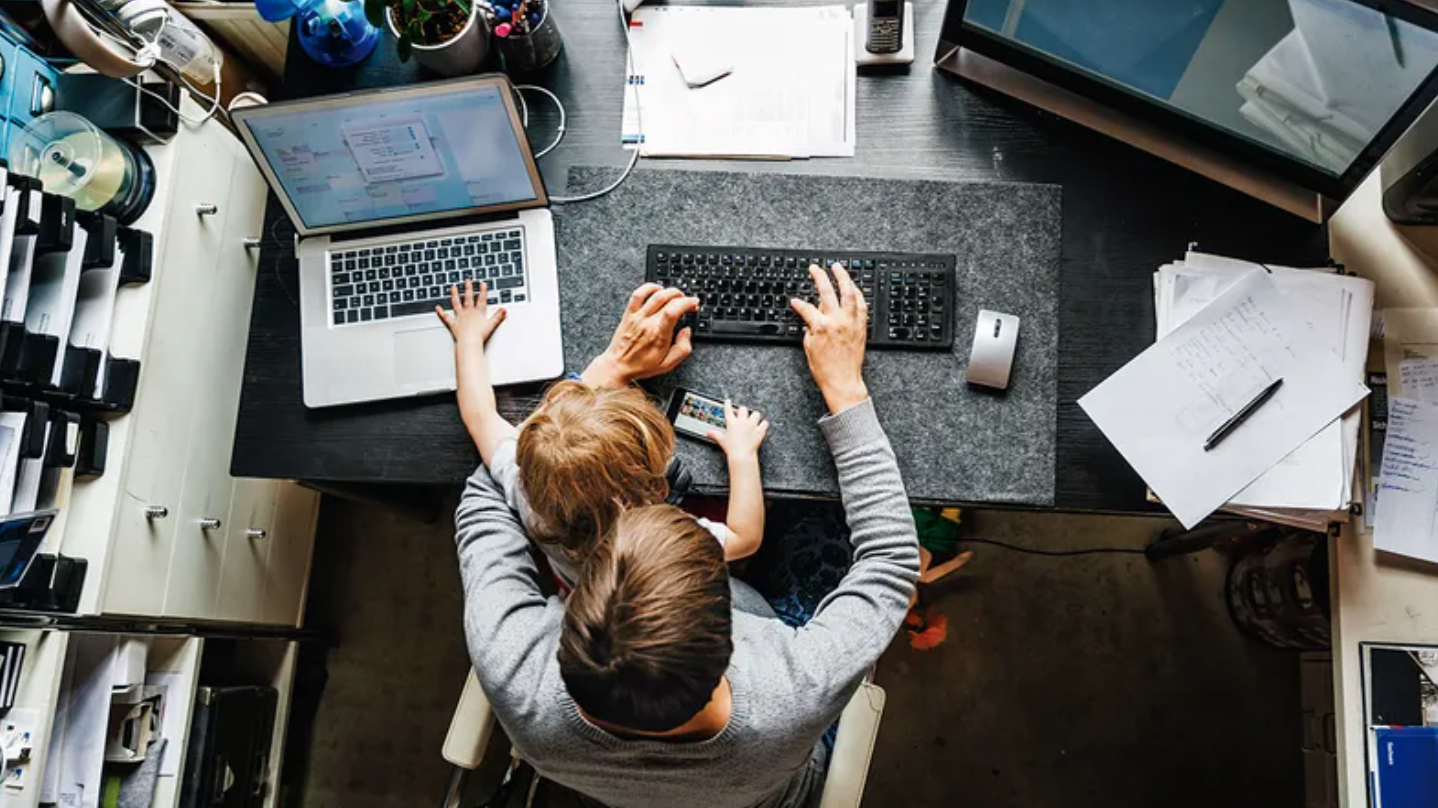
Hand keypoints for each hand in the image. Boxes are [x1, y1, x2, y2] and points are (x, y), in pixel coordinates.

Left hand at [436, 280, 506, 350]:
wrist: (469, 342)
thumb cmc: (480, 335)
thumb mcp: (492, 325)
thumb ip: (498, 317)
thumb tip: (504, 310)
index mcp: (478, 312)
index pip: (481, 299)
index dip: (482, 291)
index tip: (482, 283)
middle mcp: (468, 312)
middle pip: (468, 298)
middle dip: (468, 289)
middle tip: (467, 281)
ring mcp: (460, 317)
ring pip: (456, 303)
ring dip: (454, 295)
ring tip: (453, 288)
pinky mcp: (453, 324)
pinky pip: (446, 317)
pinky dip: (441, 313)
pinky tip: (437, 308)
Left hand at [582, 283, 698, 387]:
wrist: (618, 366)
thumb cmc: (641, 366)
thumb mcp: (667, 365)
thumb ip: (682, 349)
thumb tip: (687, 332)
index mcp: (659, 336)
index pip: (673, 311)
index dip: (686, 303)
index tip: (694, 304)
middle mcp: (647, 323)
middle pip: (668, 300)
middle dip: (683, 297)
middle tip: (688, 303)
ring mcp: (637, 317)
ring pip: (655, 294)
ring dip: (670, 291)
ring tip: (677, 296)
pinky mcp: (629, 314)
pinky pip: (637, 294)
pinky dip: (649, 287)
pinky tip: (657, 289)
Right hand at [709, 401, 768, 460]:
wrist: (741, 454)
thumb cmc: (731, 448)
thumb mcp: (721, 440)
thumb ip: (715, 435)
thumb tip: (708, 433)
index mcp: (732, 422)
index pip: (728, 410)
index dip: (728, 404)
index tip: (728, 401)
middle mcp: (742, 421)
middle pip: (743, 409)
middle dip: (742, 411)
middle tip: (742, 414)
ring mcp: (751, 425)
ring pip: (756, 414)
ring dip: (755, 416)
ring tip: (753, 419)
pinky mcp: (759, 430)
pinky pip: (764, 423)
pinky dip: (763, 424)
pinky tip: (762, 426)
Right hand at [790, 263, 869, 413]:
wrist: (843, 381)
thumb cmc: (826, 369)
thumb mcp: (809, 347)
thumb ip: (809, 328)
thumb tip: (810, 318)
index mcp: (821, 326)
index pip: (806, 308)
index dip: (798, 303)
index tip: (794, 301)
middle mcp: (837, 321)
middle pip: (827, 291)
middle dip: (819, 276)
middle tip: (815, 268)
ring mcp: (851, 322)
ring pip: (848, 292)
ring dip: (842, 277)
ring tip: (837, 267)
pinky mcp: (861, 326)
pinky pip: (861, 304)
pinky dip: (857, 293)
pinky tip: (853, 286)